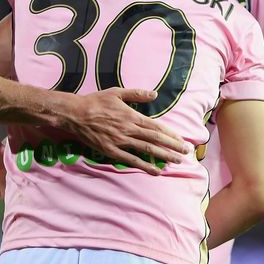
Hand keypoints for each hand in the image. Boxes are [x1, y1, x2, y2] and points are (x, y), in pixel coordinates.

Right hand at [58, 88, 189, 174]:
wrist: (75, 114)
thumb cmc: (96, 102)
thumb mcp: (117, 92)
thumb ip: (137, 94)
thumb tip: (154, 94)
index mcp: (132, 116)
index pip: (156, 127)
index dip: (171, 134)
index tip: (182, 140)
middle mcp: (129, 129)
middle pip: (156, 139)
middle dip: (173, 146)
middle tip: (187, 152)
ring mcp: (120, 141)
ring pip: (147, 150)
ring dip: (164, 156)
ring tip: (177, 161)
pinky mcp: (111, 151)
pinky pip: (131, 160)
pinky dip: (145, 166)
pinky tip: (156, 171)